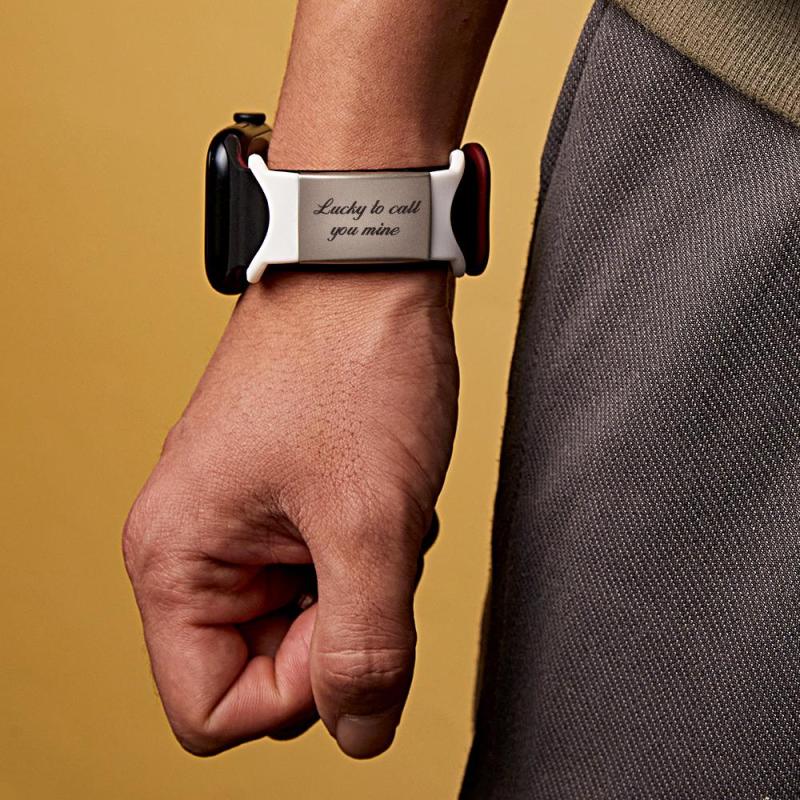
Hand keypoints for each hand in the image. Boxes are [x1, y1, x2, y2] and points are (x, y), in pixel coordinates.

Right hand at [122, 266, 457, 757]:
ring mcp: (240, 519)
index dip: (296, 693)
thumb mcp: (371, 523)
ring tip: (378, 506)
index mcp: (176, 560)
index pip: (212, 712)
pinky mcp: (283, 497)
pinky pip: (326, 567)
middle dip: (339, 629)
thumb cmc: (351, 367)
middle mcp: (194, 546)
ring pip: (306, 619)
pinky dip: (367, 547)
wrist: (366, 268)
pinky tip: (383, 493)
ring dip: (362, 581)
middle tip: (370, 550)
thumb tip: (361, 732)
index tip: (351, 619)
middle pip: (264, 668)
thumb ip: (367, 649)